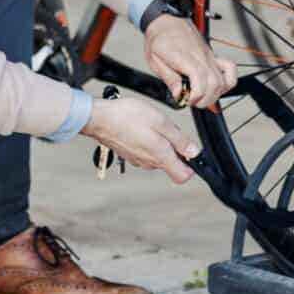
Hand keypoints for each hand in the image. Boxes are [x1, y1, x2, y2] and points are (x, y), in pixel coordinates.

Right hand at [80, 95, 200, 183]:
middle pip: (171, 163)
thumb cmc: (127, 117)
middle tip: (166, 128)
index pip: (183, 176)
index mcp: (160, 157)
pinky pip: (145, 151)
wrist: (99, 118)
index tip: (190, 152)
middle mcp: (149, 163)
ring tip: (151, 124)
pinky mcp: (129, 154)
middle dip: (174, 147)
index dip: (191, 166)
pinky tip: (140, 126)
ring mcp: (137, 160)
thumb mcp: (161, 122)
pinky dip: (147, 141)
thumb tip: (194, 152)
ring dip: (160, 142)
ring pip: (157, 156)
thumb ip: (179, 139)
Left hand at [143, 14, 237, 109]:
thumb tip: (178, 94)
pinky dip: (228, 81)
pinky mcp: (213, 56)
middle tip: (191, 101)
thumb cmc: (159, 38)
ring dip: (214, 95)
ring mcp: (209, 56)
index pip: (200, 81)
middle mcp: (201, 57)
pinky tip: (216, 87)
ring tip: (201, 97)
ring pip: (223, 80)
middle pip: (215, 84)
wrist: (166, 20)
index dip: (196, 96)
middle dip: (205, 100)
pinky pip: (230, 68)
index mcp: (185, 57)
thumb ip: (168, 78)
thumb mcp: (154, 60)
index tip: (186, 100)